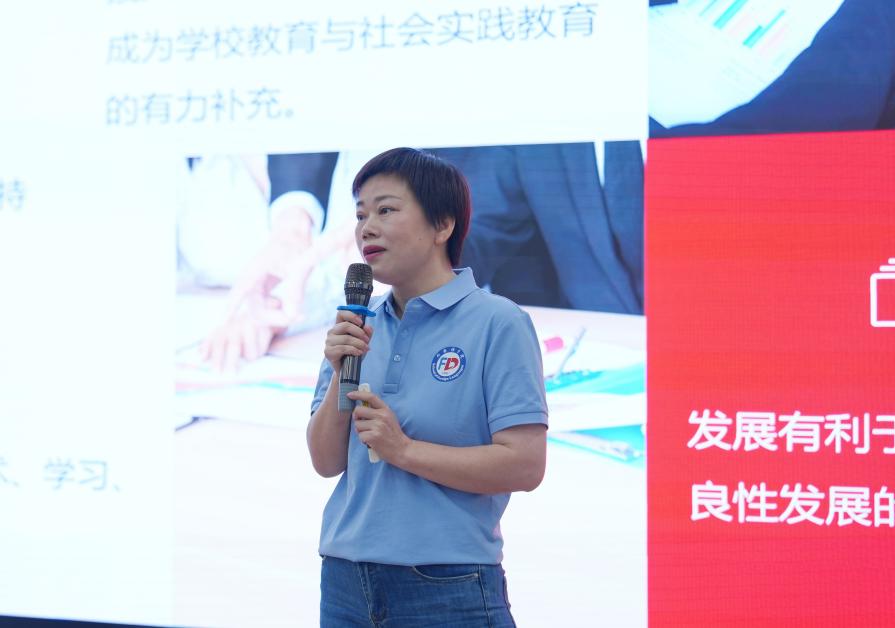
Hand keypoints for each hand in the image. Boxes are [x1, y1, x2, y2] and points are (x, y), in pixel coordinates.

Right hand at [200, 204, 319, 370]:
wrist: (293, 236)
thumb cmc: (294, 246)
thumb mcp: (299, 266)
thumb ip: (296, 290)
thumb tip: (293, 315)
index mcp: (255, 271)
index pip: (239, 292)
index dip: (231, 308)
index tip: (221, 323)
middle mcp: (250, 281)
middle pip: (255, 312)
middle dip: (276, 319)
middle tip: (301, 316)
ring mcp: (254, 287)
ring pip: (259, 313)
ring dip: (278, 317)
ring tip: (300, 312)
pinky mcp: (261, 291)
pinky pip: (264, 310)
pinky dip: (278, 313)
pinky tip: (292, 307)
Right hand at [324, 310, 373, 373]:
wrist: (348, 370)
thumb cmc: (355, 353)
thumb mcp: (364, 341)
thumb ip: (367, 333)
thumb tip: (367, 326)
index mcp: (339, 326)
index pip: (341, 313)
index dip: (351, 315)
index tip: (361, 322)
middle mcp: (332, 332)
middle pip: (345, 325)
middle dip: (359, 332)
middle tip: (367, 340)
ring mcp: (328, 341)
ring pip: (346, 338)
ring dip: (359, 343)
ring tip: (365, 348)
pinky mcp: (328, 352)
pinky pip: (343, 348)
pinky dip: (353, 350)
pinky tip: (359, 353)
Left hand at [347, 389, 411, 464]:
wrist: (402, 449)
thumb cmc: (393, 435)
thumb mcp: (389, 418)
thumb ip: (378, 411)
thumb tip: (361, 407)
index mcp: (386, 410)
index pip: (371, 397)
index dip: (358, 394)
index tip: (350, 395)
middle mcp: (382, 416)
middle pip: (358, 410)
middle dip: (356, 418)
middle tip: (362, 424)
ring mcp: (377, 426)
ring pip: (357, 425)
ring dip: (360, 431)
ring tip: (370, 435)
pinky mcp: (373, 436)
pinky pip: (359, 435)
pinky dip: (363, 440)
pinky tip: (371, 442)